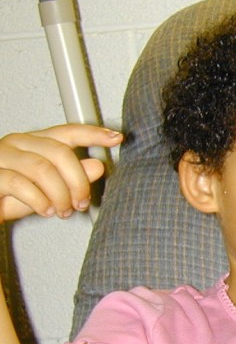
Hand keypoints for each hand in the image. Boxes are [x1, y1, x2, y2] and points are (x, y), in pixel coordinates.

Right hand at [0, 125, 118, 222]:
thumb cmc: (9, 196)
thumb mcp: (46, 190)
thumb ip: (70, 178)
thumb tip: (97, 166)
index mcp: (34, 142)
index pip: (67, 132)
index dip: (92, 134)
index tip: (116, 138)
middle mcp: (17, 143)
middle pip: (59, 152)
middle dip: (78, 181)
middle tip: (82, 203)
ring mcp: (1, 156)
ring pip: (42, 169)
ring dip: (60, 194)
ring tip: (64, 211)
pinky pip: (20, 184)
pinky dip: (40, 201)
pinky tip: (46, 211)